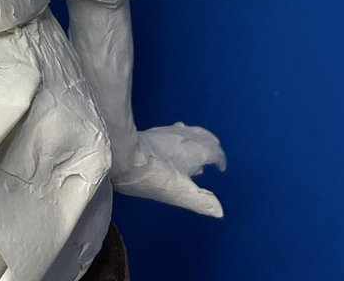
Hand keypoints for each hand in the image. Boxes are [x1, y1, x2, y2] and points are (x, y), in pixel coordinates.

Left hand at [110, 122, 225, 217]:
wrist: (122, 155)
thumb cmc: (154, 175)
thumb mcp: (181, 193)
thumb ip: (202, 201)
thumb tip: (219, 210)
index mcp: (194, 150)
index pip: (214, 150)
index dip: (220, 159)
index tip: (221, 169)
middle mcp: (184, 137)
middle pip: (204, 136)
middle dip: (212, 146)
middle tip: (214, 157)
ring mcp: (168, 133)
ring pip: (189, 132)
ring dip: (198, 140)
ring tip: (197, 152)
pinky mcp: (154, 132)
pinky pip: (176, 132)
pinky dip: (183, 138)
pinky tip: (174, 146)